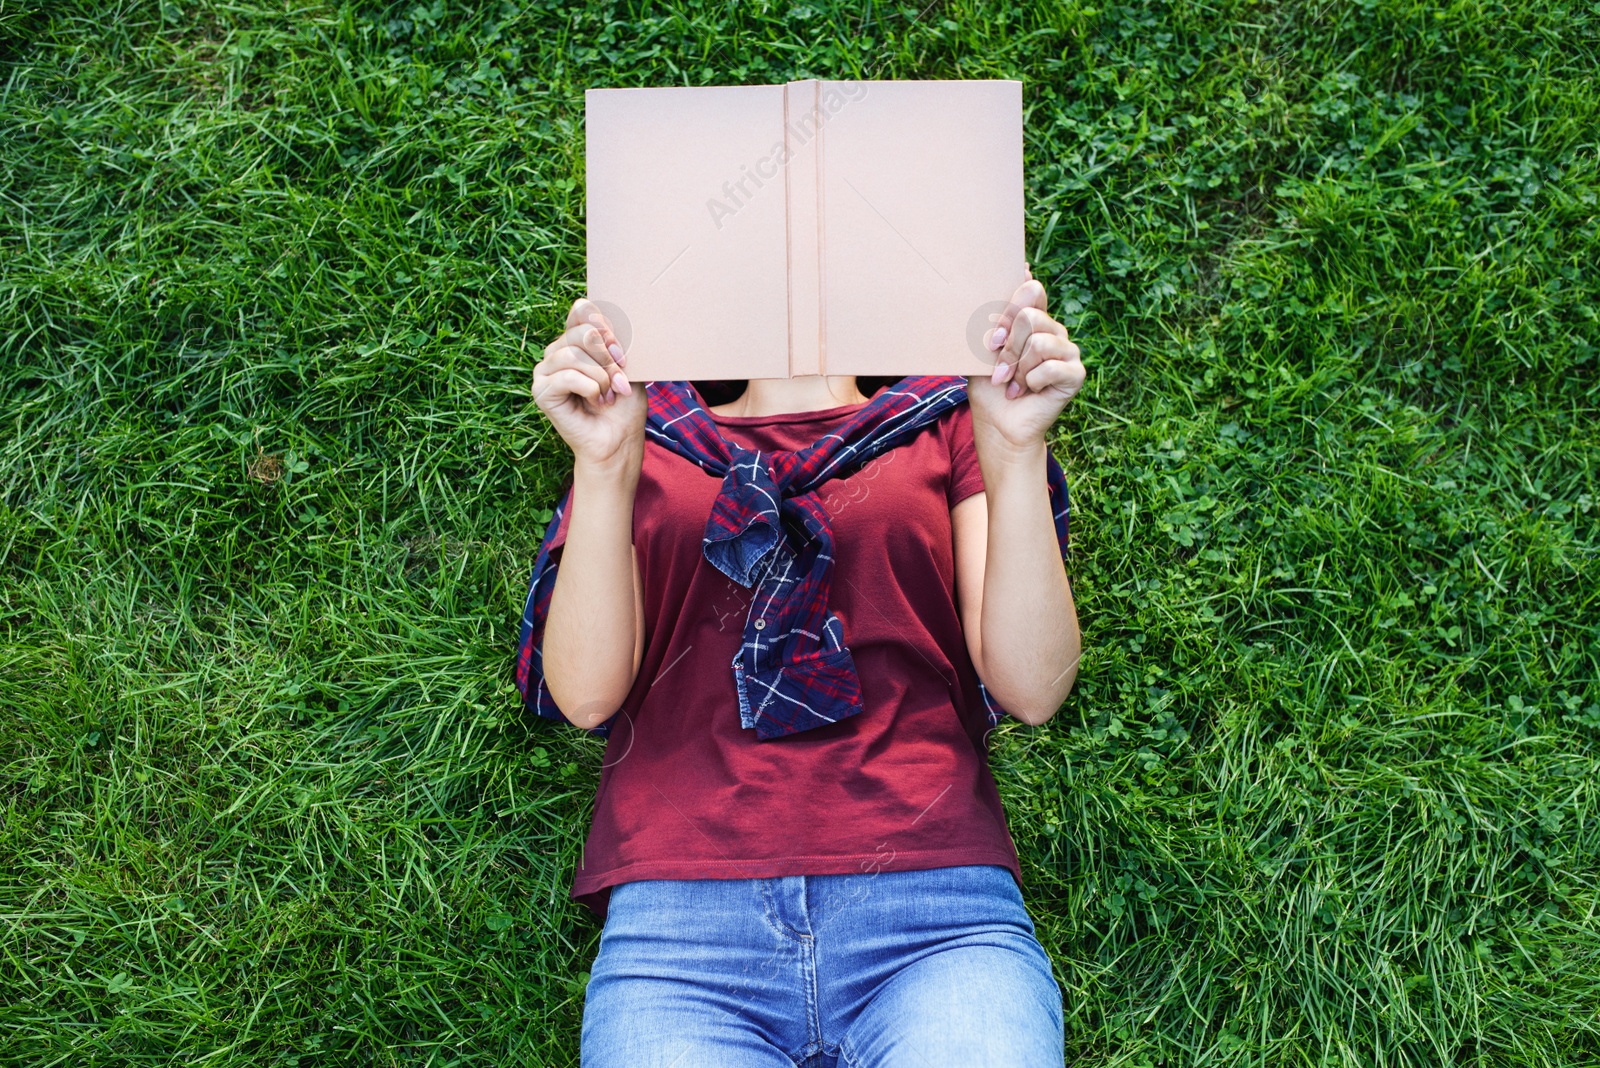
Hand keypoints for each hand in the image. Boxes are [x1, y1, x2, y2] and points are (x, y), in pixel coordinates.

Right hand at [533, 299, 646, 468]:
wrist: (619, 440)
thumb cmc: (623, 404)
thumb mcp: (625, 365)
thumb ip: (611, 339)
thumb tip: (596, 317)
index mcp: (575, 341)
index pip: (582, 310)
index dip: (604, 325)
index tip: (621, 351)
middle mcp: (556, 352)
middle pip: (582, 332)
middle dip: (608, 357)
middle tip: (619, 381)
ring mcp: (545, 371)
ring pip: (574, 355)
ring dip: (601, 377)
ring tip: (609, 395)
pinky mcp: (541, 391)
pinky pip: (568, 376)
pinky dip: (590, 389)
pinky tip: (596, 402)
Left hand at [966, 271, 1085, 451]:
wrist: (998, 425)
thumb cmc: (989, 387)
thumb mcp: (982, 350)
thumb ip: (997, 319)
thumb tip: (1019, 274)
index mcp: (1032, 320)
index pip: (1031, 290)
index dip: (1011, 304)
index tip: (995, 333)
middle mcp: (1053, 330)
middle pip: (1029, 316)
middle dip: (1008, 347)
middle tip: (1000, 370)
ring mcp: (1067, 351)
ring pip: (1039, 342)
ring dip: (1018, 368)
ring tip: (1012, 384)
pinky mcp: (1076, 373)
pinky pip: (1051, 367)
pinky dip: (1031, 382)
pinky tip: (1028, 391)